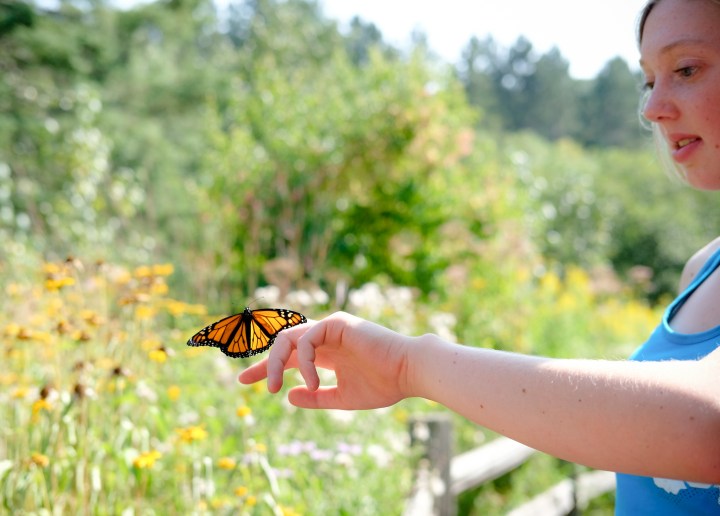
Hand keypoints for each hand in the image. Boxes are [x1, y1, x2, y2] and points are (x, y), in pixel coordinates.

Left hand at [238, 311, 412, 409]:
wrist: (408, 373)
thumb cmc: (383, 385)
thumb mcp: (342, 398)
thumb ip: (316, 397)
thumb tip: (288, 396)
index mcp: (326, 354)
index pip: (289, 358)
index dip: (266, 368)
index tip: (245, 383)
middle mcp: (325, 338)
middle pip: (282, 345)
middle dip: (261, 362)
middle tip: (245, 382)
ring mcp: (330, 328)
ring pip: (288, 339)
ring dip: (274, 363)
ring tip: (272, 388)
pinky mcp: (336, 322)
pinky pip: (307, 340)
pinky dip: (303, 362)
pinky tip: (312, 382)